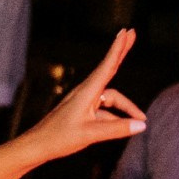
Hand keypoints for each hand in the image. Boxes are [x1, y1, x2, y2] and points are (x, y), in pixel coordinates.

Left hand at [24, 28, 144, 159]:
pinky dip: (115, 117)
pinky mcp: (81, 112)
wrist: (36, 146)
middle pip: (109, 70)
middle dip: (121, 53)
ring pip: (110, 99)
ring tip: (142, 117)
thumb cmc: (58, 138)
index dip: (118, 49)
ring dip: (125, 107)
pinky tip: (125, 126)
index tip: (127, 32)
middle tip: (132, 34)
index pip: (107, 66)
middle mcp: (85, 93)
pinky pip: (103, 110)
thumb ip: (117, 129)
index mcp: (86, 92)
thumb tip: (142, 124)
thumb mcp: (90, 134)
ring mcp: (83, 102)